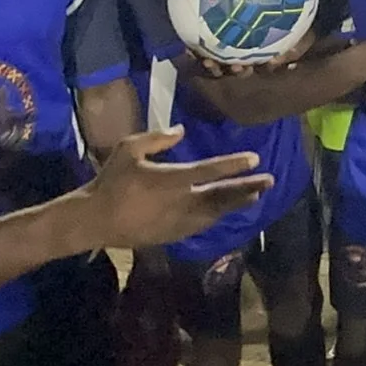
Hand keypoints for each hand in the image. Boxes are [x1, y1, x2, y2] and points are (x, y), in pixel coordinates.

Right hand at [77, 130, 272, 248]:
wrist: (96, 220)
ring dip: (236, 204)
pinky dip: (217, 217)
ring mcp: (180, 221)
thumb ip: (157, 138)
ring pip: (216, 213)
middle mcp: (183, 201)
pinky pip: (202, 225)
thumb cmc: (111, 181)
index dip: (234, 164)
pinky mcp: (174, 234)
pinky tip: (225, 212)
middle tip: (269, 181)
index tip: (254, 159)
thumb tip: (181, 130)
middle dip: (248, 187)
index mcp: (173, 179)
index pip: (211, 170)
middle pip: (222, 195)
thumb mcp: (128, 149)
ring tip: (255, 196)